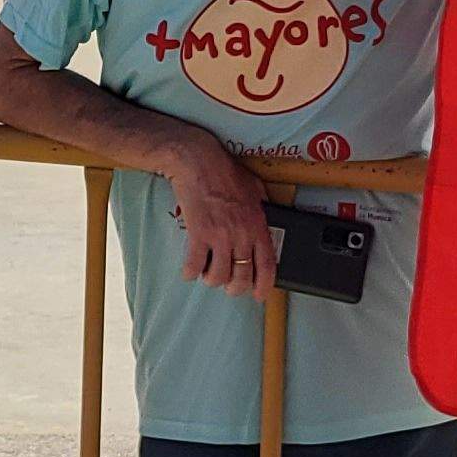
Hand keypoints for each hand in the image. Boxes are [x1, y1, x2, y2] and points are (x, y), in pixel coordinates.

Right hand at [166, 142, 274, 299]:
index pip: (267, 264)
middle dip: (235, 287)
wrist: (198, 161)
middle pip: (241, 276)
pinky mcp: (198, 234)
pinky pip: (195, 265)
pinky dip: (191, 272)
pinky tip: (190, 270)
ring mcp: (220, 235)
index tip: (259, 295)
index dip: (264, 285)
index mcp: (257, 224)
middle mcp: (241, 234)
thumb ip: (262, 206)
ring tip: (208, 273)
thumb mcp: (255, 187)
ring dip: (212, 279)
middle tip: (229, 285)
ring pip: (218, 275)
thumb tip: (266, 218)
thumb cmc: (225, 171)